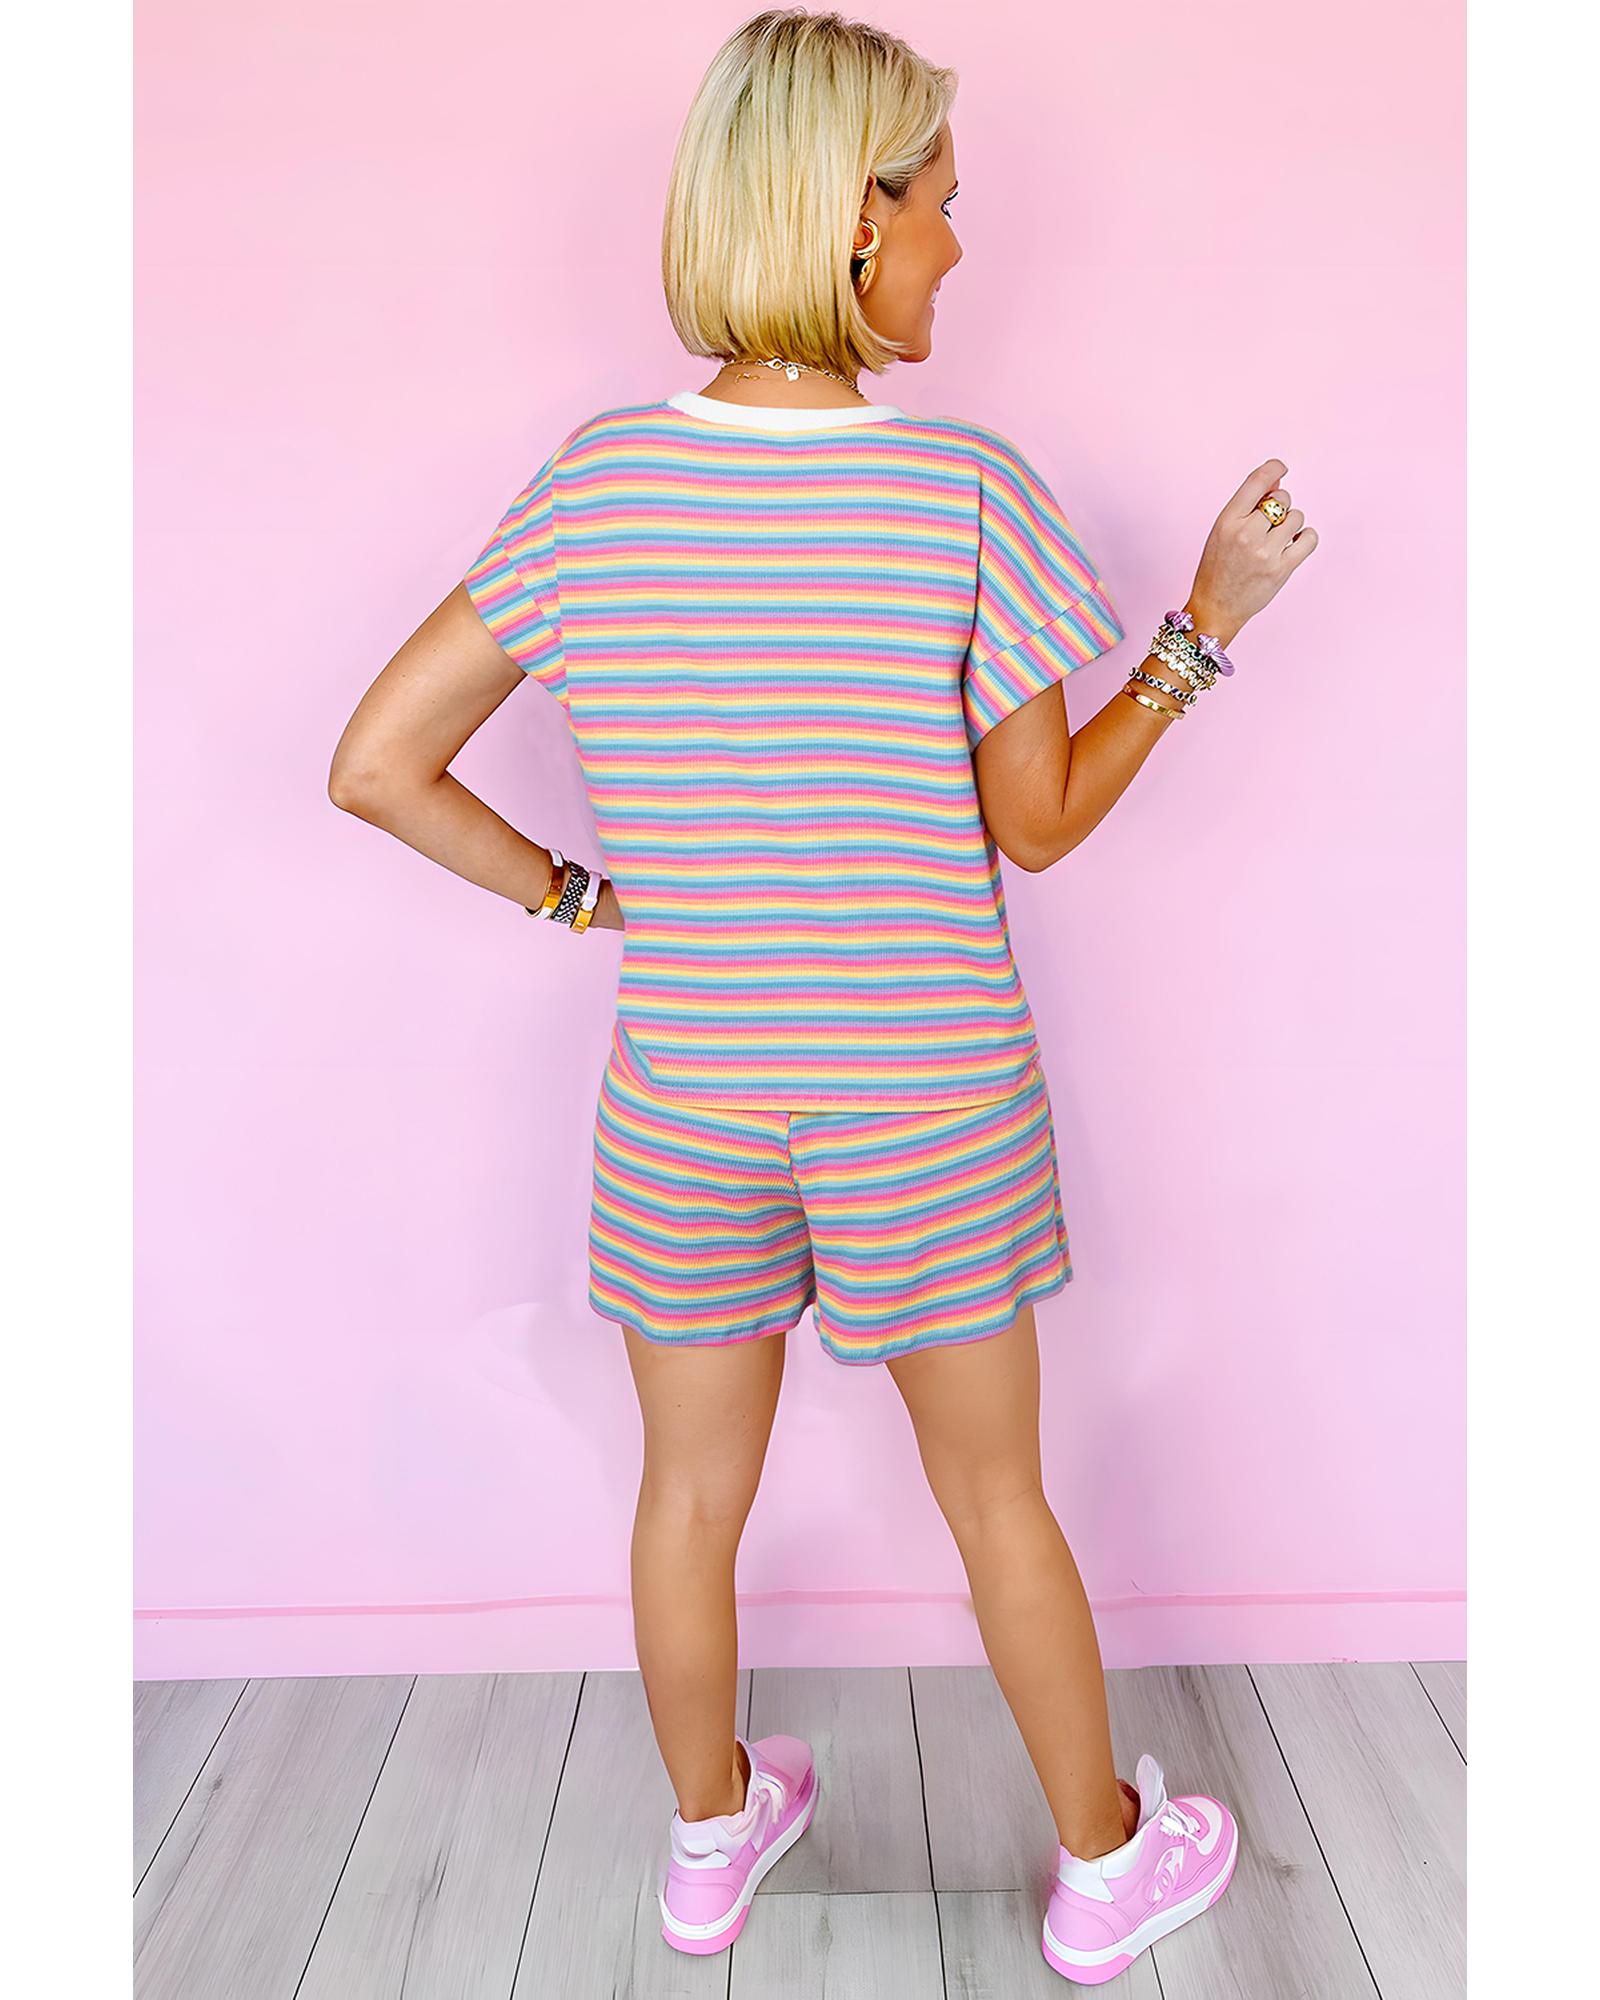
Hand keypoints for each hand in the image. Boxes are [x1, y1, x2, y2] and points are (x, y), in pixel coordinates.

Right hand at [1187, 459, 1318, 646]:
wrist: (1214, 609)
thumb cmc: (1217, 569)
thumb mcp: (1222, 532)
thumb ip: (1247, 506)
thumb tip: (1276, 479)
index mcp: (1227, 521)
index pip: (1257, 481)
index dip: (1274, 468)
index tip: (1281, 468)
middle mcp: (1246, 534)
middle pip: (1282, 499)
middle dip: (1280, 506)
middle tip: (1268, 524)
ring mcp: (1265, 553)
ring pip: (1296, 517)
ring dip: (1291, 524)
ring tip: (1277, 539)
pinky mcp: (1281, 569)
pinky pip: (1309, 538)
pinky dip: (1305, 537)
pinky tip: (1294, 543)